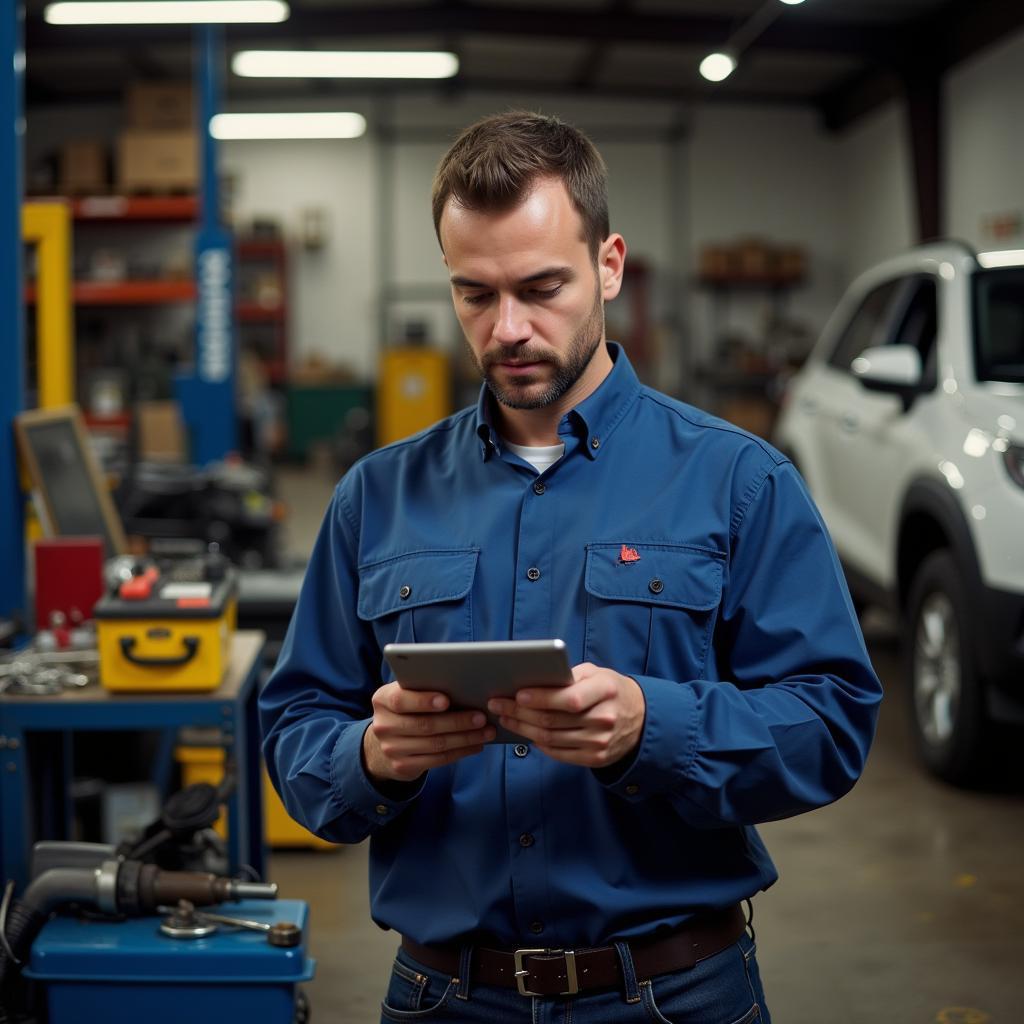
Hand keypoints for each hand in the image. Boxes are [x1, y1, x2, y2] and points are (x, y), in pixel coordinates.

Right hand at [363, 681, 495, 783]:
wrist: (386, 741)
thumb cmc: (407, 708)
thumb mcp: (407, 693)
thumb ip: (423, 687)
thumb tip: (462, 685)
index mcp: (382, 700)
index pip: (400, 700)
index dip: (423, 701)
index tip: (447, 700)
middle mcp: (383, 726)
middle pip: (425, 725)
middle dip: (457, 722)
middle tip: (481, 717)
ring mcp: (392, 749)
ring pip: (435, 744)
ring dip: (465, 739)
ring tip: (486, 732)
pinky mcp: (403, 766)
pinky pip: (437, 760)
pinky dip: (460, 752)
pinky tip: (475, 745)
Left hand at [487, 662, 645, 767]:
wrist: (641, 718)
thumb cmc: (610, 690)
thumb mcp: (597, 673)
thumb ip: (569, 675)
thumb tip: (535, 680)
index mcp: (606, 691)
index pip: (568, 699)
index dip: (540, 698)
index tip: (517, 694)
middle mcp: (604, 718)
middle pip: (553, 720)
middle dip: (519, 712)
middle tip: (498, 705)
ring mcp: (601, 742)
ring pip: (551, 739)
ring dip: (523, 729)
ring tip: (505, 717)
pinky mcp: (597, 759)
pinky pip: (559, 754)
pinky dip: (539, 744)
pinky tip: (526, 733)